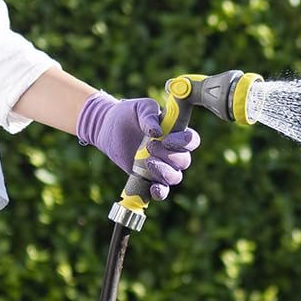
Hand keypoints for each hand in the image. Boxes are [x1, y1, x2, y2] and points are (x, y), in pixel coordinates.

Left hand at [77, 94, 199, 199]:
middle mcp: (172, 151)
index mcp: (176, 133)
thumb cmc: (128, 114)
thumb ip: (149, 115)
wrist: (109, 128)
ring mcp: (162, 166)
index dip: (183, 143)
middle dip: (168, 156)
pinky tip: (153, 188)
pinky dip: (160, 192)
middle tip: (149, 147)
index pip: (191, 141)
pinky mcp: (149, 178)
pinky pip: (162, 190)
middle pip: (184, 160)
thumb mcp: (140, 108)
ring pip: (175, 177)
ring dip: (164, 172)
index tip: (166, 140)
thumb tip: (157, 132)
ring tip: (147, 162)